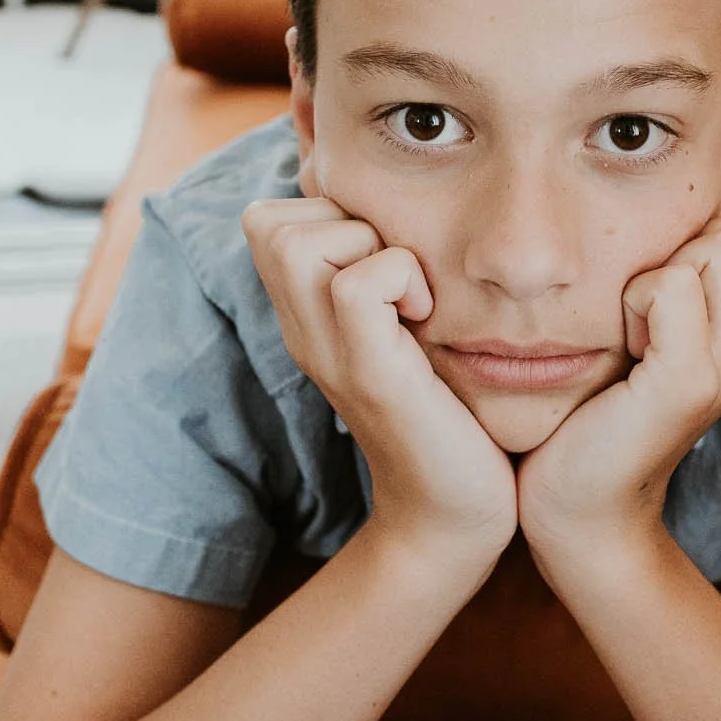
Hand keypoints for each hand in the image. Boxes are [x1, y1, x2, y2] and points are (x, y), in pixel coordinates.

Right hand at [242, 191, 517, 566]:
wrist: (454, 511)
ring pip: (300, 243)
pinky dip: (399, 278)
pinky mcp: (369, 373)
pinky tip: (426, 317)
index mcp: (307, 316)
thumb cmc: (447, 412)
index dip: (323, 209)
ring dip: (370, 246)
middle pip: (268, 220)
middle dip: (340, 219)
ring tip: (410, 295)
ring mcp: (328, 352)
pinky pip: (354, 285)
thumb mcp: (406, 326)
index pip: (266, 217)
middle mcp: (303, 331)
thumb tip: (404, 208)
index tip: (380, 252)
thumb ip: (386, 273)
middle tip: (394, 269)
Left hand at [516, 204, 720, 575]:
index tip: (654, 295)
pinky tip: (622, 349)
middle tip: (640, 316)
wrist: (581, 509)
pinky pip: (673, 286)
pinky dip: (635, 301)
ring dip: (657, 273)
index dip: (698, 234)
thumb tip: (674, 207)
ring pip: (717, 244)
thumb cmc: (594, 410)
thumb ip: (673, 274)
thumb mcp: (646, 332)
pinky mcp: (689, 381)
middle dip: (682, 247)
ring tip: (631, 334)